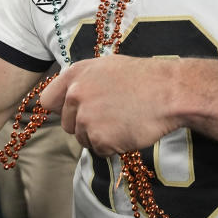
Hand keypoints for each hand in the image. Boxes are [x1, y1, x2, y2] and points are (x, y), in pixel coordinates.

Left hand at [39, 55, 183, 156]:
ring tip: (124, 120)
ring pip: (84, 139)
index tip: (75, 112)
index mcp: (75, 75)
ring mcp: (86, 119)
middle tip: (112, 115)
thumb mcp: (107, 67)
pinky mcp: (100, 139)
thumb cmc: (143, 78)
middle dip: (85, 125)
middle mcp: (76, 96)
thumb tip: (69, 95)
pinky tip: (129, 130)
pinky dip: (114, 146)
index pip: (48, 101)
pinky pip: (100, 150)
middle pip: (68, 125)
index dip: (62, 109)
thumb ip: (83, 80)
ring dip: (101, 136)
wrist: (169, 92)